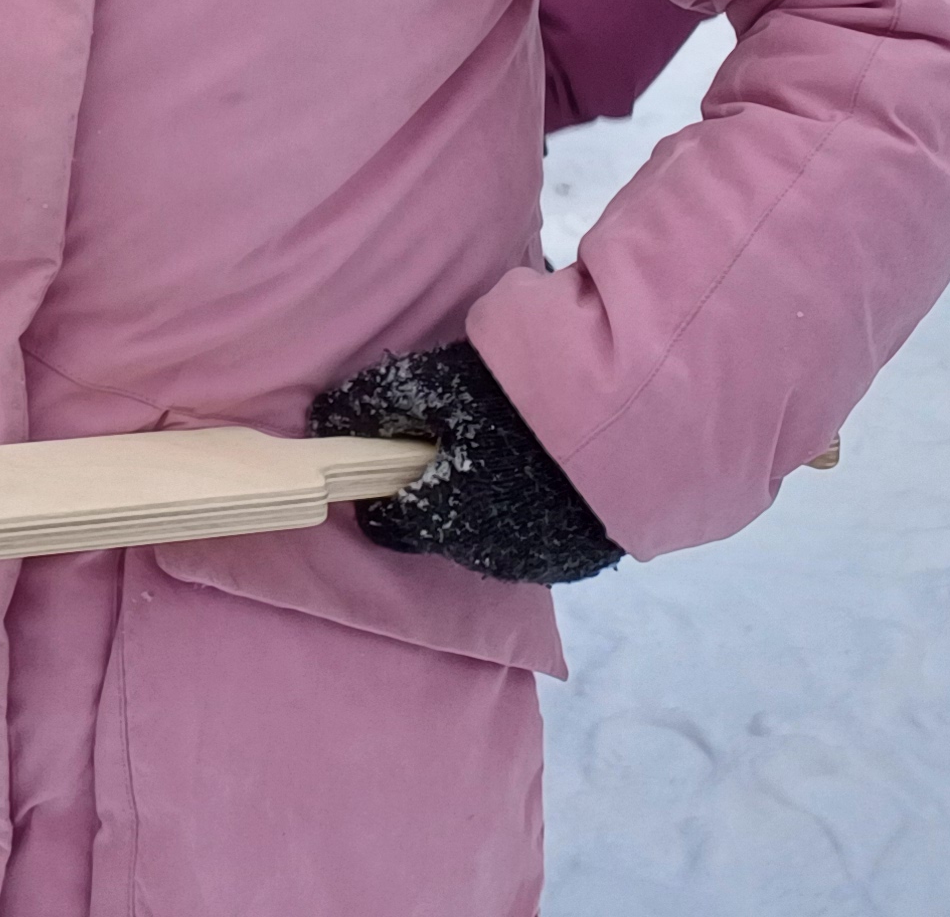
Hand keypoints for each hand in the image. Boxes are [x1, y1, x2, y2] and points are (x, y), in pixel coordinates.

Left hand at [310, 338, 621, 584]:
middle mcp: (484, 558)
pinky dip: (536, 510)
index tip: (392, 455)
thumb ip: (372, 404)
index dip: (382, 486)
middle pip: (440, 529)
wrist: (627, 420)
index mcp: (440, 521)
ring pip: (492, 537)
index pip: (385, 523)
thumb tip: (322, 419)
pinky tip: (549, 468)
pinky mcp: (584, 557)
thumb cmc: (514, 400)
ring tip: (509, 447)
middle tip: (457, 438)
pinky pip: (542, 538)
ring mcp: (540, 565)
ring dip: (489, 502)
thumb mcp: (432, 383)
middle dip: (438, 490)